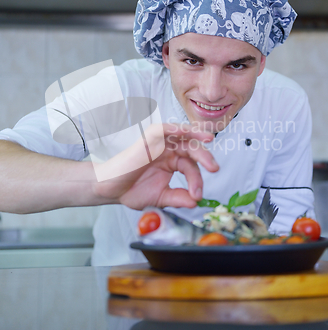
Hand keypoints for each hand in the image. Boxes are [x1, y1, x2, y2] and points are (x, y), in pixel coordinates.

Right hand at [93, 123, 218, 209]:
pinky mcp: (148, 139)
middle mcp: (168, 151)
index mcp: (173, 162)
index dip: (197, 181)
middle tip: (214, 168)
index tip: (197, 196)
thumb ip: (178, 198)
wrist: (111, 189)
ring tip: (209, 140)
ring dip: (196, 135)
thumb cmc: (132, 191)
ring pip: (182, 135)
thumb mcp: (161, 198)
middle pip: (192, 149)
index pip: (191, 168)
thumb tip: (195, 202)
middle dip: (205, 158)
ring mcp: (159, 144)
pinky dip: (175, 128)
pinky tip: (186, 131)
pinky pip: (164, 129)